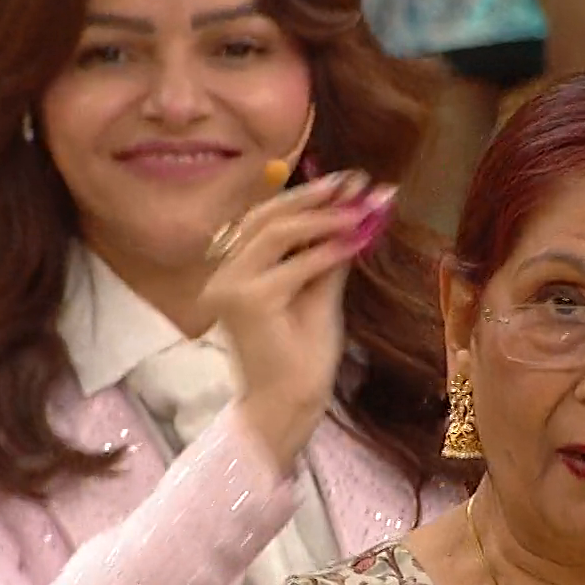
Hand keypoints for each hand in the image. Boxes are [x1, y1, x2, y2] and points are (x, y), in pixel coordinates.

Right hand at [201, 170, 393, 471]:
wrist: (291, 404)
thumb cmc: (302, 355)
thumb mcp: (319, 292)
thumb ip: (327, 252)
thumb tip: (357, 209)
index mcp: (233, 270)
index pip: (265, 220)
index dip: (305, 196)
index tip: (347, 180)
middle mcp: (223, 274)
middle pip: (266, 217)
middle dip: (314, 196)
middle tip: (356, 183)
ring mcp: (231, 287)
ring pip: (276, 233)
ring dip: (324, 218)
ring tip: (360, 209)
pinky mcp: (248, 302)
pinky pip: (294, 265)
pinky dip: (327, 250)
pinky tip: (356, 241)